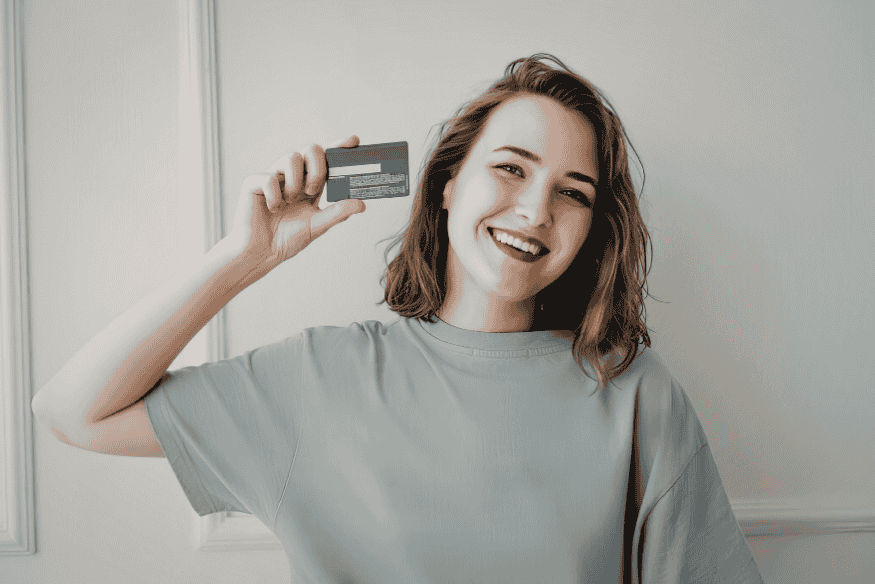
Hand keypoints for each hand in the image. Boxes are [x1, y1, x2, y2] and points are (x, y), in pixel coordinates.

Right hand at [224, 135, 365, 273]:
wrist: (261, 253)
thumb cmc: (286, 239)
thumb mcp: (317, 226)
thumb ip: (338, 213)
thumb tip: (361, 204)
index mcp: (309, 183)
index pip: (326, 159)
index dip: (339, 147)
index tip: (353, 140)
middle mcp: (293, 176)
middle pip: (311, 149)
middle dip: (317, 169)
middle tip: (312, 191)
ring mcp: (273, 176)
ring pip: (290, 156)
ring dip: (295, 182)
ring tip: (290, 201)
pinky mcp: (254, 182)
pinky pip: (269, 177)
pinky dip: (275, 197)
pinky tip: (273, 209)